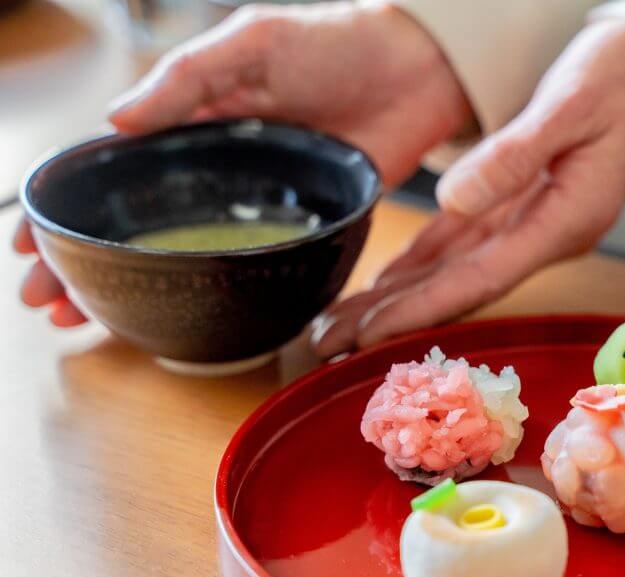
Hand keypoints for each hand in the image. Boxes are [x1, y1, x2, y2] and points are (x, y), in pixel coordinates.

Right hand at [17, 2, 470, 325]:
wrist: (419, 68)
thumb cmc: (336, 41)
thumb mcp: (252, 43)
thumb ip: (187, 78)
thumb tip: (115, 120)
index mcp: (194, 121)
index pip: (114, 172)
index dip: (69, 209)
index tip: (28, 248)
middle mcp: (219, 169)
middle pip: (137, 224)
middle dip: (83, 262)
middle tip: (46, 303)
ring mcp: (258, 202)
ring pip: (184, 253)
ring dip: (134, 287)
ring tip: (86, 321)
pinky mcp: (303, 224)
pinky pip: (251, 265)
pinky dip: (213, 292)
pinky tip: (180, 315)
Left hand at [313, 20, 624, 355]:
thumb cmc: (624, 82)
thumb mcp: (572, 106)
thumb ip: (513, 157)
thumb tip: (453, 199)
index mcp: (563, 223)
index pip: (480, 280)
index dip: (422, 311)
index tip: (367, 335)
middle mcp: (543, 237)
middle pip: (458, 290)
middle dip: (394, 319)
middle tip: (328, 344)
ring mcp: (530, 227)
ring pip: (454, 273)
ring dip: (399, 300)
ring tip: (342, 326)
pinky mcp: (518, 207)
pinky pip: (462, 245)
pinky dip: (421, 266)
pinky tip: (385, 285)